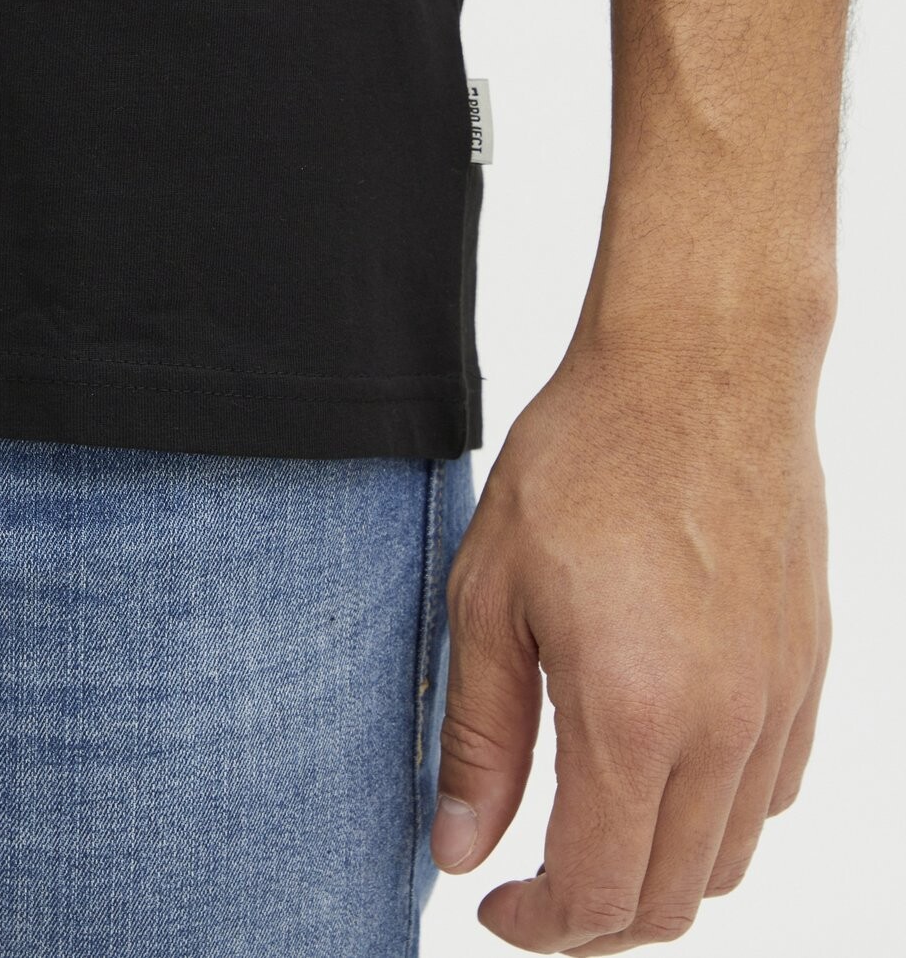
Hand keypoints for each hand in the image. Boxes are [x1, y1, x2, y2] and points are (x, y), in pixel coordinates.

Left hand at [430, 322, 830, 952]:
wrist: (698, 367)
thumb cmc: (586, 460)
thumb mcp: (492, 591)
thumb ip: (481, 734)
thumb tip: (462, 848)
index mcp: (633, 713)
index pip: (596, 891)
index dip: (538, 926)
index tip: (495, 906)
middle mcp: (725, 725)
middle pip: (671, 897)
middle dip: (594, 918)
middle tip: (535, 882)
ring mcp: (780, 697)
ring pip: (731, 855)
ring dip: (658, 871)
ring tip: (595, 825)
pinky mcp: (808, 663)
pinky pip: (776, 788)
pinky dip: (718, 815)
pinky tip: (666, 765)